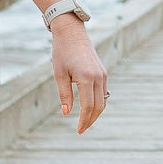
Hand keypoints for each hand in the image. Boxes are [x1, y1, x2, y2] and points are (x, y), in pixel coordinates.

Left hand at [50, 15, 108, 133]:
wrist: (72, 33)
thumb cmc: (62, 52)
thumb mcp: (59, 74)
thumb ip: (64, 95)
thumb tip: (67, 113)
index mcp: (86, 78)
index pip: (88, 106)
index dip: (84, 120)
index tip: (78, 130)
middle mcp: (98, 77)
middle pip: (99, 106)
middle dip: (91, 120)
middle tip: (81, 130)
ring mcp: (103, 75)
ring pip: (103, 100)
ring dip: (95, 113)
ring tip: (85, 122)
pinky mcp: (103, 72)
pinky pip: (103, 92)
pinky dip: (98, 103)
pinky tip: (89, 108)